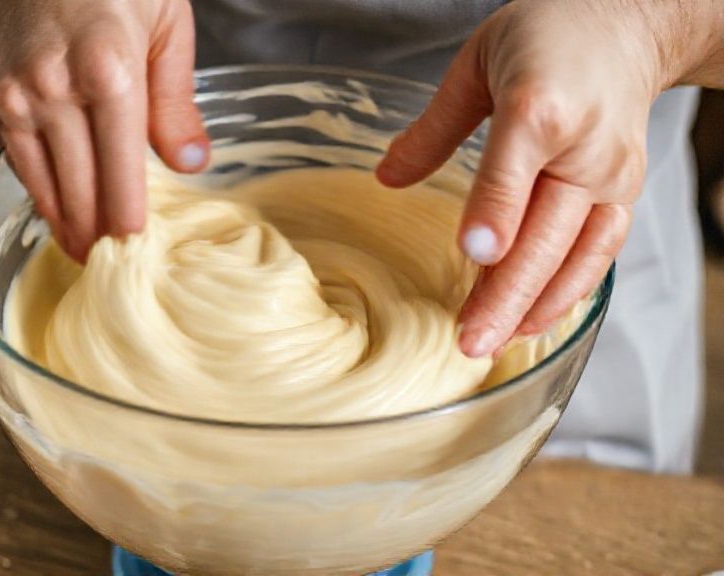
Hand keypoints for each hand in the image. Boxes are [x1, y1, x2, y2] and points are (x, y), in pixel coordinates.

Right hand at [0, 0, 209, 261]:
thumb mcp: (168, 24)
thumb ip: (177, 101)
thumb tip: (190, 164)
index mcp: (108, 73)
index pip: (121, 176)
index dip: (128, 224)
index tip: (137, 255)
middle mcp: (53, 88)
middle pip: (79, 191)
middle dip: (97, 237)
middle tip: (112, 268)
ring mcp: (15, 95)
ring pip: (43, 185)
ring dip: (65, 225)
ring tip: (84, 254)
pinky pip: (18, 160)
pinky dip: (39, 190)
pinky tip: (58, 210)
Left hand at [376, 0, 723, 357]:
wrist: (630, 24)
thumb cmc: (549, 37)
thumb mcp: (476, 64)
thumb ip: (434, 129)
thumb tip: (387, 178)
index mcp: (540, 104)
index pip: (514, 170)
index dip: (496, 215)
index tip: (474, 257)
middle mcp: (586, 146)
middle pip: (547, 231)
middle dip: (507, 294)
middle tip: (468, 340)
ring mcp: (612, 174)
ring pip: (577, 254)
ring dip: (535, 306)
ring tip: (492, 344)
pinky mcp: (624, 193)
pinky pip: (600, 253)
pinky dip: (568, 292)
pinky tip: (532, 321)